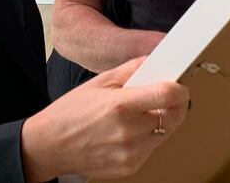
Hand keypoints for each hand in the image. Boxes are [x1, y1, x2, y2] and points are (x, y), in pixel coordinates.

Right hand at [21, 56, 189, 181]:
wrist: (50, 145)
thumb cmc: (71, 112)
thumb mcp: (98, 82)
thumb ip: (130, 70)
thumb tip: (153, 61)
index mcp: (121, 105)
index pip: (168, 95)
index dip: (179, 88)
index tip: (179, 85)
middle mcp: (129, 132)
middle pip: (174, 117)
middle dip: (175, 105)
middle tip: (166, 97)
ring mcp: (131, 153)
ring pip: (165, 134)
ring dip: (162, 122)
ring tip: (143, 114)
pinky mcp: (130, 167)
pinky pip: (152, 149)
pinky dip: (149, 138)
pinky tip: (131, 131)